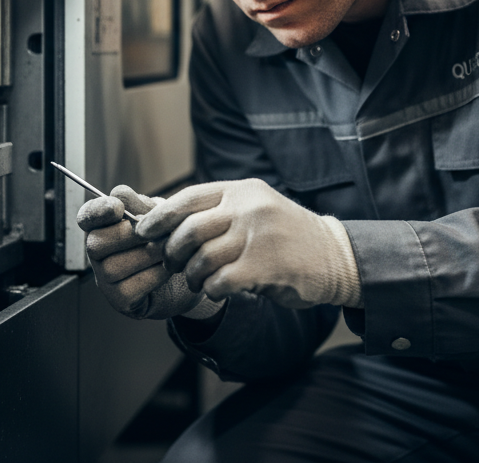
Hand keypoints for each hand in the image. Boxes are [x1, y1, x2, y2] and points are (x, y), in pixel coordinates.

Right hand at [76, 185, 222, 319]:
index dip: (96, 212)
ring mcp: (106, 279)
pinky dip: (154, 275)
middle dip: (129, 236)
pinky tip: (168, 268)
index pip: (86, 217)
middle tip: (156, 233)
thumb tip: (119, 194)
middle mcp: (98, 254)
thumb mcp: (158, 215)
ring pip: (113, 267)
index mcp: (104, 226)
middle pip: (95, 243)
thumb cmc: (168, 238)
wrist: (191, 269)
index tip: (116, 208)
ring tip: (168, 249)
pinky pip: (129, 288)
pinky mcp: (120, 301)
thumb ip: (140, 204)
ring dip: (146, 255)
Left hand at [135, 179, 361, 309]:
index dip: (159, 216)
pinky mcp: (265, 266)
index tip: (143, 232)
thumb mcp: (255, 208)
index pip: (188, 198)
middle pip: (189, 229)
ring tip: (197, 280)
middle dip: (173, 251)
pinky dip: (211, 289)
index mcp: (242, 189)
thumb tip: (166, 221)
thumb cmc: (286, 235)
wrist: (335, 256)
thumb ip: (218, 210)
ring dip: (192, 275)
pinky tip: (217, 290)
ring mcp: (257, 236)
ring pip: (202, 258)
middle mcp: (248, 207)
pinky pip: (219, 280)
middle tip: (173, 264)